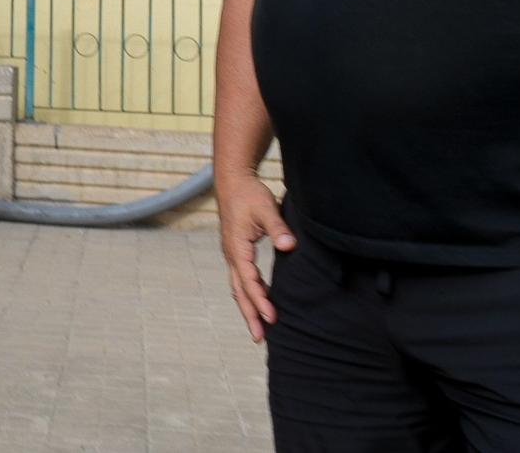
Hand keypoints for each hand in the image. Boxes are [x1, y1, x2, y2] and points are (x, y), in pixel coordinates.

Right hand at [216, 169, 295, 342]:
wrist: (232, 180)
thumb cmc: (248, 193)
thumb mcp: (265, 208)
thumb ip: (277, 228)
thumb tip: (288, 245)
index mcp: (237, 248)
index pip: (249, 282)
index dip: (260, 301)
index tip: (273, 318)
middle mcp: (231, 254)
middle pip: (239, 291)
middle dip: (249, 315)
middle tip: (259, 338)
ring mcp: (232, 253)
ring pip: (238, 287)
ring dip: (247, 307)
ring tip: (258, 327)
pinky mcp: (236, 251)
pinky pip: (241, 278)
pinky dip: (249, 292)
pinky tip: (260, 299)